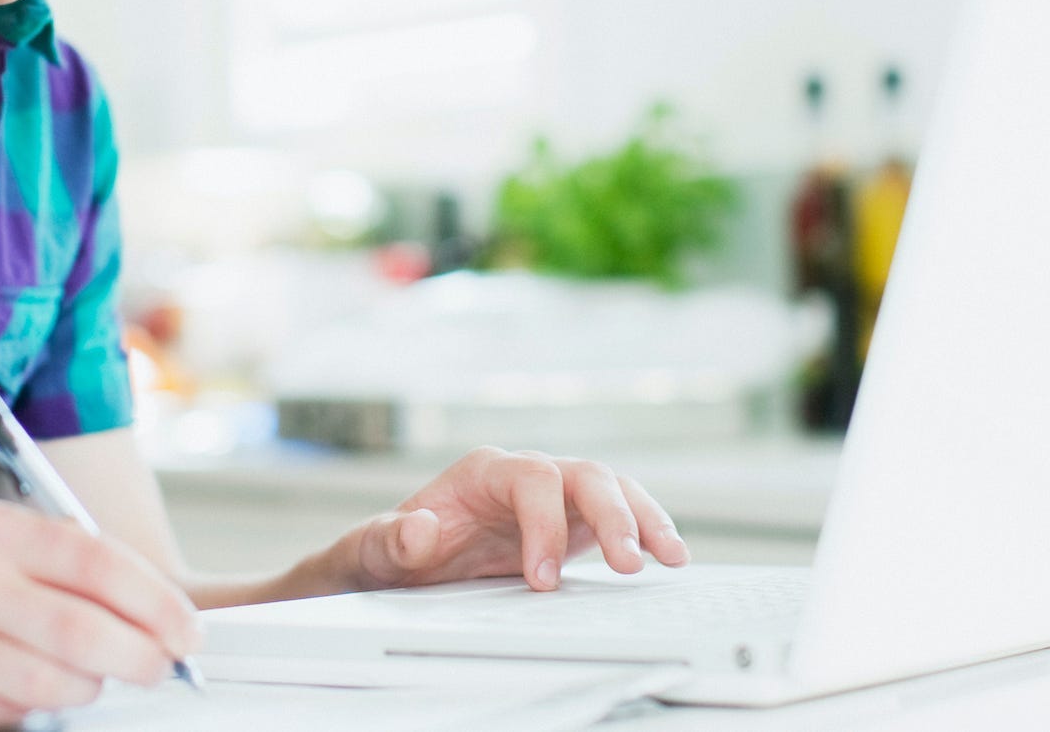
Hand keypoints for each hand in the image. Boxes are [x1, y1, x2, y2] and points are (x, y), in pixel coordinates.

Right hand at [0, 498, 201, 723]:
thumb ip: (59, 560)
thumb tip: (148, 603)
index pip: (98, 563)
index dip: (156, 602)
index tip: (185, 628)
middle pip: (87, 634)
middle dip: (143, 659)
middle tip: (159, 666)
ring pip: (56, 685)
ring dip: (90, 689)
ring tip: (87, 676)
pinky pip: (11, 714)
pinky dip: (35, 707)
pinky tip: (24, 686)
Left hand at [334, 446, 690, 593]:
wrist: (404, 562)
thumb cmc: (393, 550)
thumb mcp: (378, 550)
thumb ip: (393, 540)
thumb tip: (421, 529)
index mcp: (484, 471)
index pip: (532, 479)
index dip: (545, 524)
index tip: (543, 578)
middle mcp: (526, 474)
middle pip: (583, 474)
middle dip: (611, 517)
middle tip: (626, 566)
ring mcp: (555, 495)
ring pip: (611, 488)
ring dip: (643, 520)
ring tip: (671, 557)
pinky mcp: (574, 521)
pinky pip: (620, 515)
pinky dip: (647, 531)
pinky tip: (669, 555)